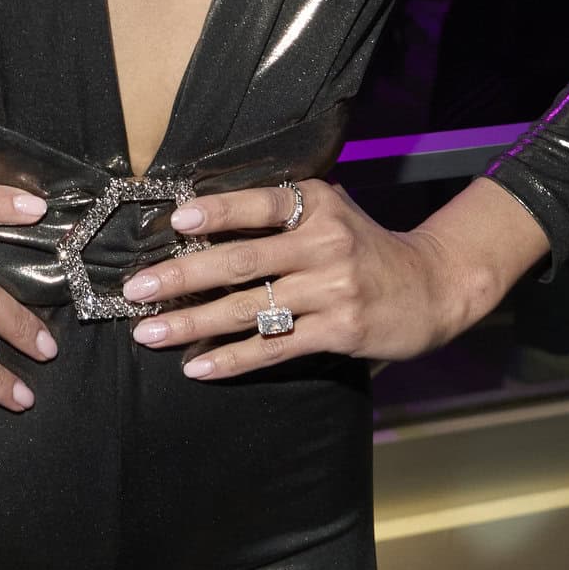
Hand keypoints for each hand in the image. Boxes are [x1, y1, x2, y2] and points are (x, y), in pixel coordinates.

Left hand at [116, 178, 500, 378]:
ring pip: (249, 309)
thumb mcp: (332, 211)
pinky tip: (198, 366)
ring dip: (193, 324)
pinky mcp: (338, 331)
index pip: (260, 204)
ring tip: (150, 332)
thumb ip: (282, 210)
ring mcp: (332, 290)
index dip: (217, 212)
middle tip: (136, 289)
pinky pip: (274, 348)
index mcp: (319, 204)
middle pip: (241, 261)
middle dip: (182, 277)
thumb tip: (203, 215)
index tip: (174, 221)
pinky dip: (232, 359)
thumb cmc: (365, 245)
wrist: (432, 287)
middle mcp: (325, 243)